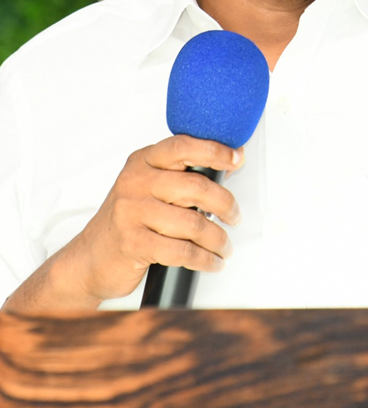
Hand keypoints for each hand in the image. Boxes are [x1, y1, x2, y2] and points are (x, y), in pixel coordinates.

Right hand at [3, 135, 242, 311]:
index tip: (237, 159)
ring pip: (194, 223)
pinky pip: (182, 251)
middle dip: (226, 204)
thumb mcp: (148, 186)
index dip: (215, 151)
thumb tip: (229, 166)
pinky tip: (212, 261)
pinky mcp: (133, 243)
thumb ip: (180, 174)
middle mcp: (135, 182)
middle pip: (196, 187)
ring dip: (218, 239)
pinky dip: (204, 259)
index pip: (183, 146)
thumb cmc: (128, 220)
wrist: (89, 258)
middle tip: (235, 216)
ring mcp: (131, 213)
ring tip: (224, 246)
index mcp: (143, 161)